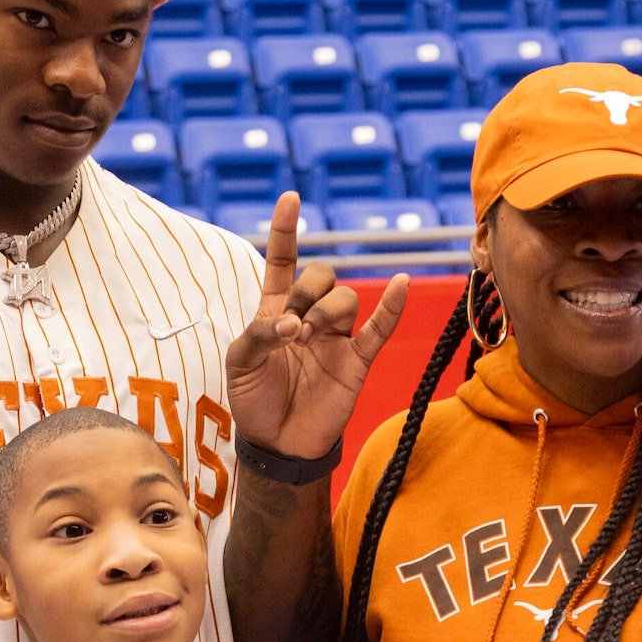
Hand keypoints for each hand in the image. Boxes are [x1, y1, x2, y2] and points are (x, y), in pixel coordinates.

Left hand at [223, 192, 410, 462]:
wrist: (277, 443)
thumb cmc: (253, 400)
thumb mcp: (240, 362)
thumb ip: (260, 334)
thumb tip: (295, 326)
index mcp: (275, 310)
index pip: (283, 260)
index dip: (286, 229)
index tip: (291, 197)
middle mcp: (309, 316)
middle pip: (320, 275)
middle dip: (307, 291)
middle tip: (293, 328)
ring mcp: (336, 337)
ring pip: (346, 298)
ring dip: (328, 311)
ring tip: (309, 340)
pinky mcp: (357, 360)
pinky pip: (380, 328)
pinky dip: (392, 306)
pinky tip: (402, 285)